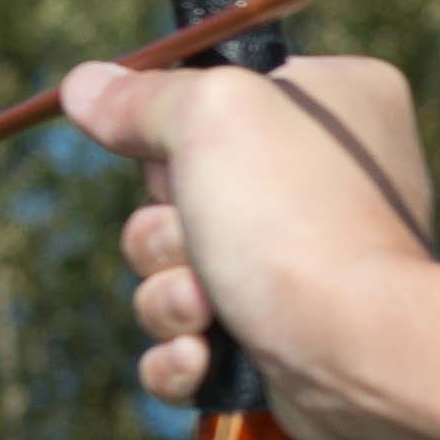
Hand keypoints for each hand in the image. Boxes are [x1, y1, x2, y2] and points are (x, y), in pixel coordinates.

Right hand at [57, 49, 433, 417]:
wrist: (355, 348)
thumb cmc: (292, 216)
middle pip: (181, 190)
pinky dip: (181, 354)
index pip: (219, 96)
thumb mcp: (211, 113)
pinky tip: (202, 354)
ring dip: (169, 293)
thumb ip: (142, 96)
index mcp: (334, 105)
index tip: (172, 149)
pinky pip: (186, 343)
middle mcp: (323, 180)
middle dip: (165, 228)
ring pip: (172, 271)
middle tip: (198, 235)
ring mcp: (301, 266)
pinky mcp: (277, 341)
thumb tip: (85, 85)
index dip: (176, 130)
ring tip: (209, 304)